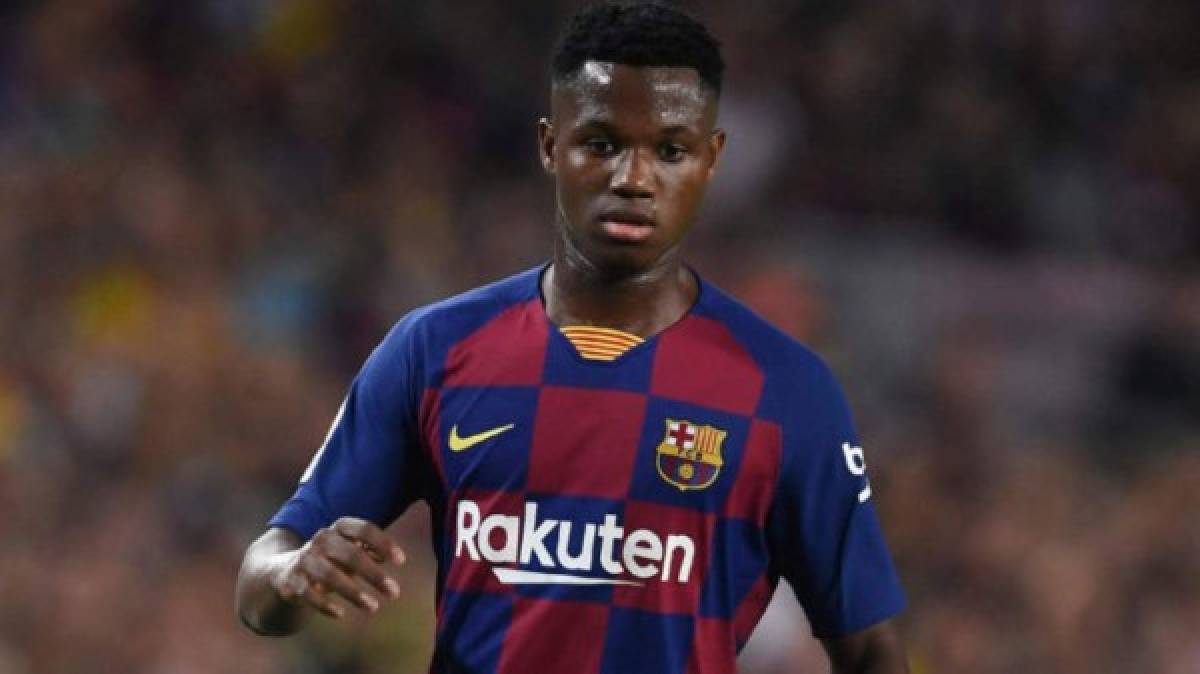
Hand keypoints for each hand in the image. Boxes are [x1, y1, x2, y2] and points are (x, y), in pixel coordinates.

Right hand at [271, 517, 405, 619]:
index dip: (383, 543)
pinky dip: (324, 604)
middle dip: (374, 575)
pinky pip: (308, 593)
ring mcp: (304, 559)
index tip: (401, 561)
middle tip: (394, 592)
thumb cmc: (329, 560)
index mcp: (338, 528)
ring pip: (330, 575)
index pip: (364, 529)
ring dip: (353, 592)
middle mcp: (321, 540)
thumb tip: (389, 558)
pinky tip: (340, 614)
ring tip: (373, 607)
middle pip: (350, 554)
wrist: (281, 571)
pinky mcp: (290, 581)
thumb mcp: (350, 552)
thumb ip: (370, 552)